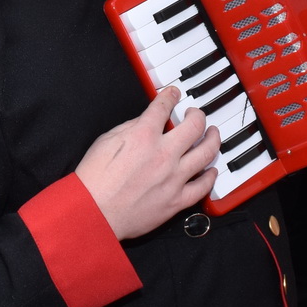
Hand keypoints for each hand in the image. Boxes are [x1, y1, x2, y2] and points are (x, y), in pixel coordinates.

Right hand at [76, 88, 219, 239]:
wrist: (94, 212)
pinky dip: (210, 176)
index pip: (164, 106)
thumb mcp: (106, 141)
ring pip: (206, 153)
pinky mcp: (176, 201)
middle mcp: (163, 154)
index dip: (170, 96)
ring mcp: (173, 178)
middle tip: (195, 114)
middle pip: (195, 126)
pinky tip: (211, 170)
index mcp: (143, 136)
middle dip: (198, 114)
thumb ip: (130, 128)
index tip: (174, 94)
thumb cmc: (94, 180)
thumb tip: (145, 122)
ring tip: (212, 135)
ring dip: (213, 139)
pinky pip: (202, 187)